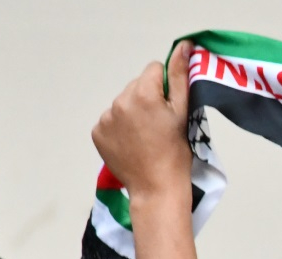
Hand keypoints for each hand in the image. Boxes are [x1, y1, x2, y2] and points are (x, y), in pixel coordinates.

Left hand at [91, 42, 193, 197]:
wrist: (157, 188)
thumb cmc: (176, 153)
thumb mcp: (183, 112)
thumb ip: (180, 76)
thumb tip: (183, 46)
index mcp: (143, 94)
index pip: (154, 70)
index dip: (165, 87)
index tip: (169, 109)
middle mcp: (119, 101)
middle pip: (137, 86)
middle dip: (148, 99)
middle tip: (159, 126)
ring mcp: (105, 118)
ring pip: (124, 103)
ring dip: (134, 113)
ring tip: (146, 136)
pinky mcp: (97, 132)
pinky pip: (111, 120)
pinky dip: (121, 128)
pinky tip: (133, 143)